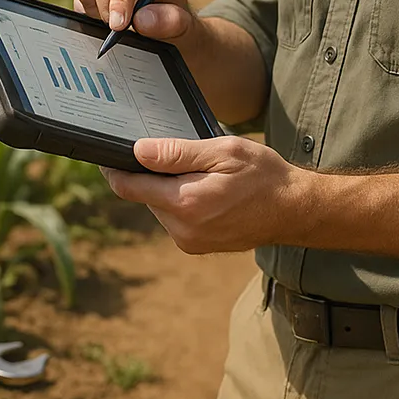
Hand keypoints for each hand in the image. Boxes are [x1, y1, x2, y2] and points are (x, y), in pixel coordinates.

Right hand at [73, 0, 193, 41]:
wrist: (163, 27)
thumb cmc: (173, 20)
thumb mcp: (182, 25)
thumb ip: (169, 21)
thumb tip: (141, 18)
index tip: (119, 25)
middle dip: (106, 6)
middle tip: (117, 30)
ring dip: (98, 10)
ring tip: (118, 25)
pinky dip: (89, 11)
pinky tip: (107, 20)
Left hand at [102, 137, 308, 253]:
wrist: (293, 210)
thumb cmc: (263, 175)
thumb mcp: (224, 151)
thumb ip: (178, 153)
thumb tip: (138, 151)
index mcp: (185, 203)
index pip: (130, 187)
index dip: (114, 168)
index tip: (105, 154)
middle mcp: (182, 229)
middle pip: (146, 195)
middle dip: (151, 174)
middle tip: (174, 152)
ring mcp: (189, 242)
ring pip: (161, 206)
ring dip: (169, 187)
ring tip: (201, 171)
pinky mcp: (197, 246)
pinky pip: (176, 218)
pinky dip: (182, 200)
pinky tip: (207, 188)